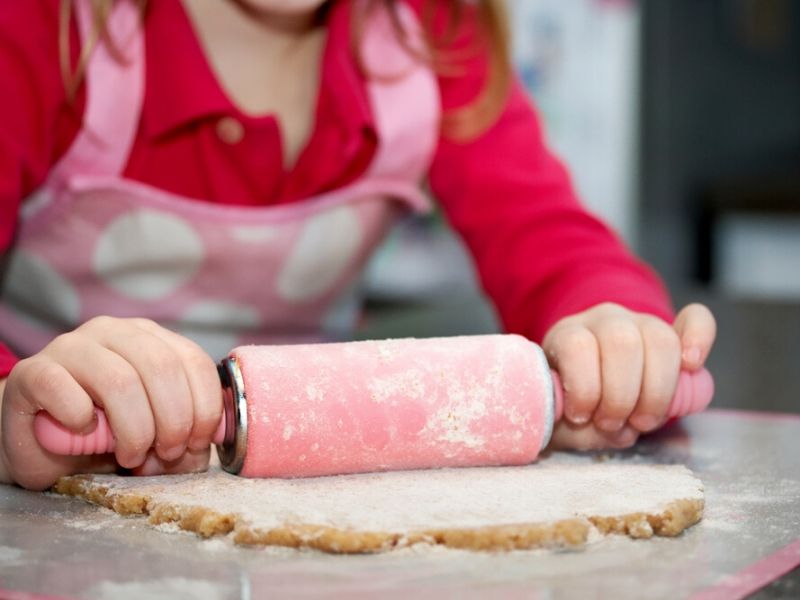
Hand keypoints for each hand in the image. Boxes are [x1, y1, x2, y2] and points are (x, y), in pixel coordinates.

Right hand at [1, 317, 221, 489]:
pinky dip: (80, 416)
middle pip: (162, 368)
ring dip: (135, 428)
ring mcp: (71, 346)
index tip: (197, 443)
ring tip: (131, 455)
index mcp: (151, 337)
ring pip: (120, 380)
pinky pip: (62, 387)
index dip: (205, 406)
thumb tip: (199, 450)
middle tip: (165, 454)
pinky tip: (83, 429)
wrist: (39, 445)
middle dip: (173, 421)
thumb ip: (183, 437)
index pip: (194, 360)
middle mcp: (113, 331)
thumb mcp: (156, 435)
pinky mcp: (32, 371)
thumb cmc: (105, 435)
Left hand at [542, 302, 715, 450]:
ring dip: (656, 391)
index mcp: (566, 335)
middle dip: (621, 397)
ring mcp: (639, 322)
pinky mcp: (672, 330)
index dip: (584, 388)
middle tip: (614, 425)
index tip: (580, 417)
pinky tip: (692, 365)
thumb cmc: (569, 404)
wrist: (586, 386)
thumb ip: (574, 429)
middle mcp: (603, 321)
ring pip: (659, 339)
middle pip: (622, 342)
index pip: (576, 346)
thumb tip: (607, 431)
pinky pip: (696, 318)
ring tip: (642, 422)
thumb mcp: (560, 419)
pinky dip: (700, 337)